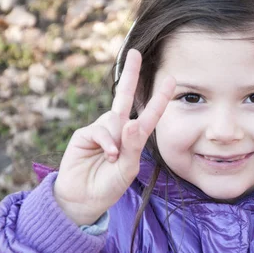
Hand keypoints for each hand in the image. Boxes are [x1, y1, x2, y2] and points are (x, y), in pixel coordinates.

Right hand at [53, 49, 175, 225]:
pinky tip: (108, 154)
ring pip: (113, 119)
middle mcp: (117, 129)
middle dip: (130, 74)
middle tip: (135, 53)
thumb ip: (132, 146)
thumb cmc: (109, 185)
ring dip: (116, 138)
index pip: (148, 113)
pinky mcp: (85, 134)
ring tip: (113, 158)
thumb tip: (131, 121)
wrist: (83, 199)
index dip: (159, 97)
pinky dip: (106, 142)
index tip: (171, 79)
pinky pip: (99, 130)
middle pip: (124, 96)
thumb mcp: (128, 168)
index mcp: (133, 137)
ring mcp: (101, 130)